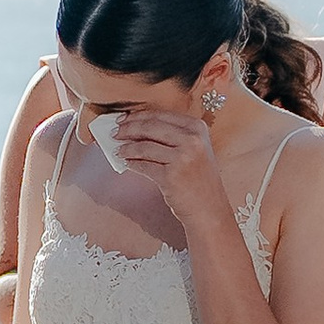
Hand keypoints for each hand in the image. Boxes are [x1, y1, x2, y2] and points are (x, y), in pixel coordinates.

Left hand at [97, 99, 228, 233]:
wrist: (208, 208)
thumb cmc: (198, 179)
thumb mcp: (194, 149)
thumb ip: (173, 135)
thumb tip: (137, 127)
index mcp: (197, 128)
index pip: (160, 115)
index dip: (138, 116)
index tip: (123, 119)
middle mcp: (192, 140)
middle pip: (150, 127)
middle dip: (128, 129)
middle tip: (115, 132)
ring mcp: (182, 158)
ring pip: (144, 146)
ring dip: (127, 148)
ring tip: (118, 150)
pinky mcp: (170, 176)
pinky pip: (144, 166)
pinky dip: (132, 164)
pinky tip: (126, 163)